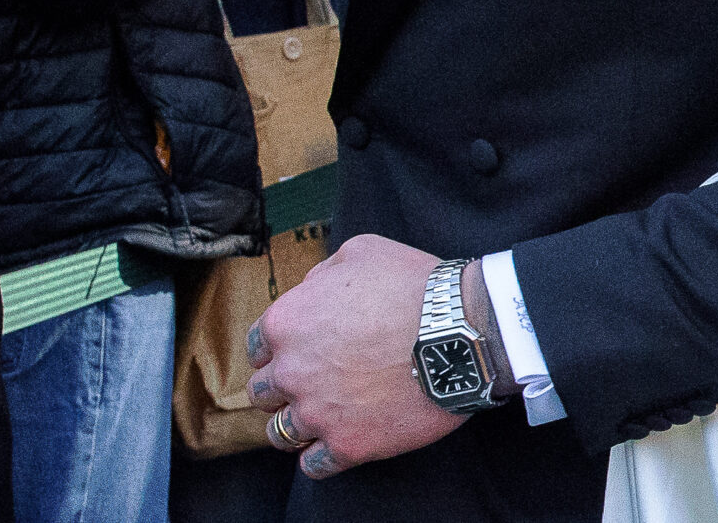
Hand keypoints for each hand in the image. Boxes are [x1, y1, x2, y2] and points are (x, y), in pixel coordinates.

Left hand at [247, 234, 467, 479]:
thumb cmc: (415, 286)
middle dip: (283, 387)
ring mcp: (318, 413)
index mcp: (287, 322)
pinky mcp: (347, 445)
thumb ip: (324, 274)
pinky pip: (313, 465)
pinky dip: (321, 457)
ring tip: (323, 416)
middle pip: (263, 393)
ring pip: (279, 434)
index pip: (256, 347)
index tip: (298, 352)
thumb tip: (312, 290)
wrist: (461, 332)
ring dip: (296, 425)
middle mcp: (292, 371)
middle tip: (313, 382)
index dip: (277, 349)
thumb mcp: (363, 251)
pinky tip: (339, 441)